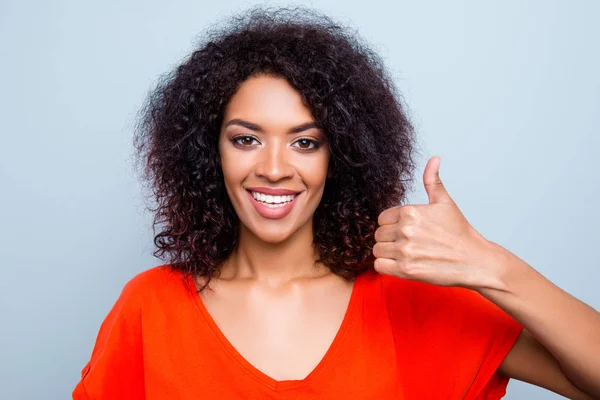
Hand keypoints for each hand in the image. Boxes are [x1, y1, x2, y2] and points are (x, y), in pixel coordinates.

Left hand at [372, 156, 498, 288]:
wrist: (474, 261)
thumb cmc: (459, 233)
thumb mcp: (445, 203)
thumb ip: (432, 181)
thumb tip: (434, 159)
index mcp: (410, 211)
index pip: (382, 218)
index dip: (391, 225)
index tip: (404, 232)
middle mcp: (405, 229)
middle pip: (378, 234)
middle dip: (389, 240)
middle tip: (406, 245)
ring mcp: (405, 250)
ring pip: (377, 250)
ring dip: (387, 254)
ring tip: (404, 255)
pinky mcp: (406, 270)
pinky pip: (379, 265)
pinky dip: (386, 266)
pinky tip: (400, 265)